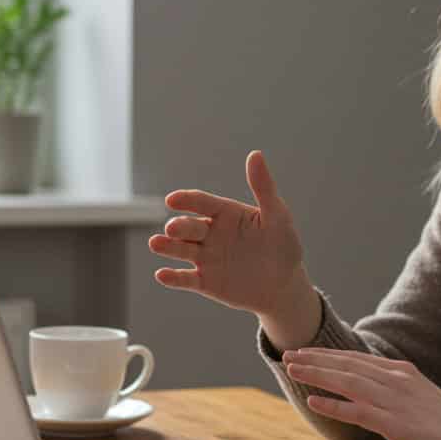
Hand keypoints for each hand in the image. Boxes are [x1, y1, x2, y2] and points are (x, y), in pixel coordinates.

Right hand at [149, 150, 305, 316]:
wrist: (284, 286)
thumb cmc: (283, 246)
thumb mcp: (277, 216)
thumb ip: (264, 187)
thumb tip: (255, 153)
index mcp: (225, 213)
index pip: (202, 202)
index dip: (186, 200)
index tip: (172, 199)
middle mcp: (211, 233)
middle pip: (189, 226)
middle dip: (178, 226)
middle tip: (173, 228)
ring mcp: (206, 258)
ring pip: (182, 249)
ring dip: (167, 246)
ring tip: (156, 243)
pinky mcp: (205, 282)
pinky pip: (186, 279)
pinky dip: (173, 278)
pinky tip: (162, 275)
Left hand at [282, 348, 440, 439]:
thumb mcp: (421, 400)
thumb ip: (395, 394)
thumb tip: (369, 398)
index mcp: (403, 372)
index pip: (357, 358)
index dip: (328, 354)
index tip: (305, 352)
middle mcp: (397, 379)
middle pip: (347, 364)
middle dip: (315, 358)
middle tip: (288, 355)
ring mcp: (396, 400)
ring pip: (348, 381)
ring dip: (317, 373)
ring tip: (292, 369)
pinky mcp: (397, 424)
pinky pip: (358, 410)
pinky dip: (333, 403)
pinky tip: (313, 400)